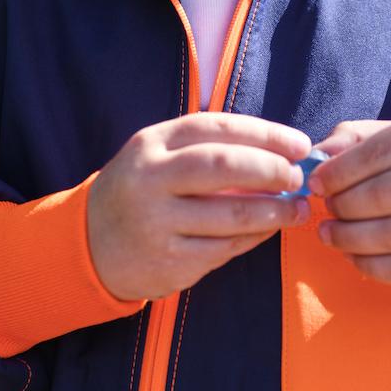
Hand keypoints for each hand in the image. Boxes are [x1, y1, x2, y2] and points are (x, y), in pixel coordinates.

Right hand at [87, 113, 311, 300]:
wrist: (90, 246)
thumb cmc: (141, 192)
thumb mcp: (157, 158)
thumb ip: (207, 149)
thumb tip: (281, 153)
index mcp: (151, 145)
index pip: (216, 128)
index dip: (266, 134)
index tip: (300, 145)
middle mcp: (150, 180)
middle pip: (225, 167)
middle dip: (273, 170)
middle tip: (298, 177)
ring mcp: (157, 224)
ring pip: (233, 215)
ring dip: (277, 212)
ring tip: (298, 209)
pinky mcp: (170, 262)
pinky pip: (227, 248)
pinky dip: (257, 238)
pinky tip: (270, 230)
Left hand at [308, 111, 390, 285]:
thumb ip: (358, 140)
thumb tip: (317, 154)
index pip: (380, 151)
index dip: (339, 172)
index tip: (315, 184)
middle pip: (385, 195)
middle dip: (343, 206)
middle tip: (327, 210)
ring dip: (350, 239)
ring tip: (331, 234)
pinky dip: (371, 266)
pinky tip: (354, 256)